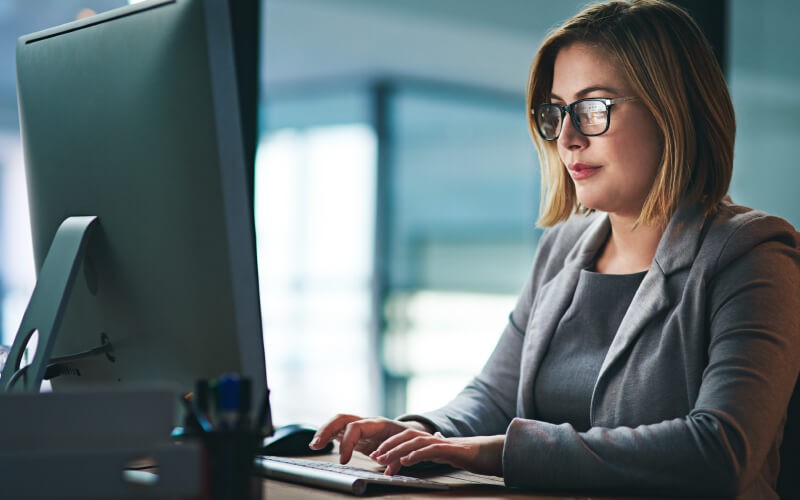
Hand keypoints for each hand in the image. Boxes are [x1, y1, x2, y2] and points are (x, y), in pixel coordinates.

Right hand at [309, 414, 432, 463]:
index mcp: (378, 424)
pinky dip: (327, 435)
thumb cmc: (405, 440)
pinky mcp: (354, 432)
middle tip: (317, 445)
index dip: (347, 442)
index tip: (344, 460)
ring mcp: (359, 425)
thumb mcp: (404, 449)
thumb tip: (388, 470)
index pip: (357, 427)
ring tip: (314, 445)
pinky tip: (318, 444)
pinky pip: (338, 429)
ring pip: (337, 422)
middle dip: (328, 430)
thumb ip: (396, 459)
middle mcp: (366, 421)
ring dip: (324, 431)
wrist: (408, 433)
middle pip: (343, 418)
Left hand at [370, 431, 504, 476]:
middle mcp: (433, 438)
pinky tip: (406, 461)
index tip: (375, 455)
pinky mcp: (450, 449)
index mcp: (430, 440)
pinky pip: (430, 450)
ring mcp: (442, 443)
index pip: (405, 438)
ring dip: (397, 450)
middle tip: (374, 456)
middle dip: (388, 445)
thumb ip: (432, 450)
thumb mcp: (444, 454)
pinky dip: (417, 455)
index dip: (389, 444)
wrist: (491, 452)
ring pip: (414, 442)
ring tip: (384, 459)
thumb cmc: (468, 455)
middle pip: (405, 436)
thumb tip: (421, 450)